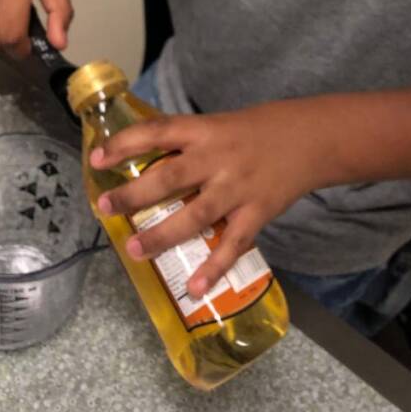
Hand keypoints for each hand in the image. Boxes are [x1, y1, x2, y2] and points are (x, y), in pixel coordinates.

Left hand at [90, 101, 317, 297]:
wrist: (312, 137)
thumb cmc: (259, 128)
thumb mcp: (219, 123)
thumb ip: (188, 143)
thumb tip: (144, 157)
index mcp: (205, 129)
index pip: (158, 132)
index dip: (125, 143)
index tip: (97, 159)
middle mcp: (218, 157)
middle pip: (170, 177)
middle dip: (134, 194)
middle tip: (104, 207)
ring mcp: (239, 187)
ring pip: (195, 214)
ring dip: (162, 235)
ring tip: (133, 249)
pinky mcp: (258, 212)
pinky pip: (233, 244)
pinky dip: (214, 268)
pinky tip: (194, 288)